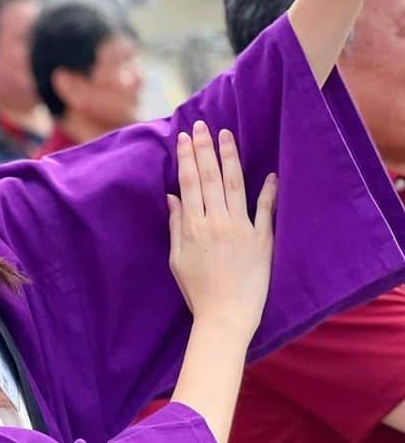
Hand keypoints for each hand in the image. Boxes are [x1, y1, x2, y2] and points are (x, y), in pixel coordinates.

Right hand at [168, 122, 275, 339]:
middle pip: (210, 177)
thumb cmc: (196, 290)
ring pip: (234, 185)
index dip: (187, 157)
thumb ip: (176, 225)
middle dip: (205, 148)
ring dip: (230, 158)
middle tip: (203, 125)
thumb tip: (172, 196)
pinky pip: (266, 211)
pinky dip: (269, 191)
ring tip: (226, 135)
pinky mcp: (261, 240)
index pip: (189, 183)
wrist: (225, 316)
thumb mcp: (177, 258)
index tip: (185, 137)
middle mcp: (216, 222)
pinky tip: (270, 174)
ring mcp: (241, 229)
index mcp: (192, 227)